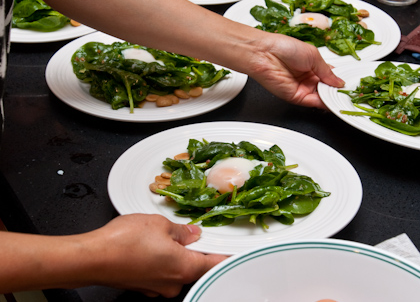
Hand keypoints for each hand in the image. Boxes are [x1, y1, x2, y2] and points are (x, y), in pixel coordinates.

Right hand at [86, 214, 225, 297]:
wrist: (92, 258)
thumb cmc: (123, 242)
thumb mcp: (160, 224)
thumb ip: (182, 230)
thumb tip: (192, 233)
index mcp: (185, 268)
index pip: (216, 263)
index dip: (226, 254)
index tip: (234, 248)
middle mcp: (173, 283)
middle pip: (197, 267)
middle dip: (196, 250)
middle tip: (193, 233)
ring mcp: (157, 288)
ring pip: (177, 270)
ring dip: (176, 254)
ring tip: (164, 235)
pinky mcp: (143, 286)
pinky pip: (160, 272)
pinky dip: (161, 260)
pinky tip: (151, 245)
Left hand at [247, 33, 344, 108]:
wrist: (264, 53)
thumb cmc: (284, 47)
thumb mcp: (313, 55)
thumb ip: (327, 71)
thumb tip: (339, 82)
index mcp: (312, 66)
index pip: (330, 77)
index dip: (339, 81)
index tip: (349, 85)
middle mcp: (307, 78)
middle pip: (327, 89)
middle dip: (337, 91)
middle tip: (349, 93)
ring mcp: (302, 88)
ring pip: (322, 98)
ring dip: (333, 98)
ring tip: (343, 96)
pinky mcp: (296, 97)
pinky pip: (313, 103)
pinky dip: (324, 103)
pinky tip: (332, 100)